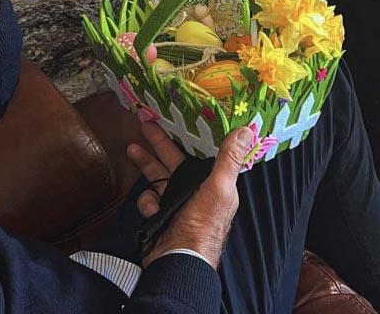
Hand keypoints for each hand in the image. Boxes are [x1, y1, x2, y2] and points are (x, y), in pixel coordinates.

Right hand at [128, 121, 253, 268]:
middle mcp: (193, 191)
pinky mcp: (159, 215)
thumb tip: (247, 129)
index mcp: (211, 183)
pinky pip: (149, 200)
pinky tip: (152, 210)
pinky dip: (148, 203)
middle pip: (173, 161)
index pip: (197, 153)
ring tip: (132, 150)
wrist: (179, 261)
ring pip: (157, 177)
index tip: (175, 119)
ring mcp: (175, 204)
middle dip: (158, 143)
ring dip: (145, 163)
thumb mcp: (219, 189)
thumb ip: (230, 159)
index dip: (185, 136)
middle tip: (144, 124)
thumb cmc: (203, 225)